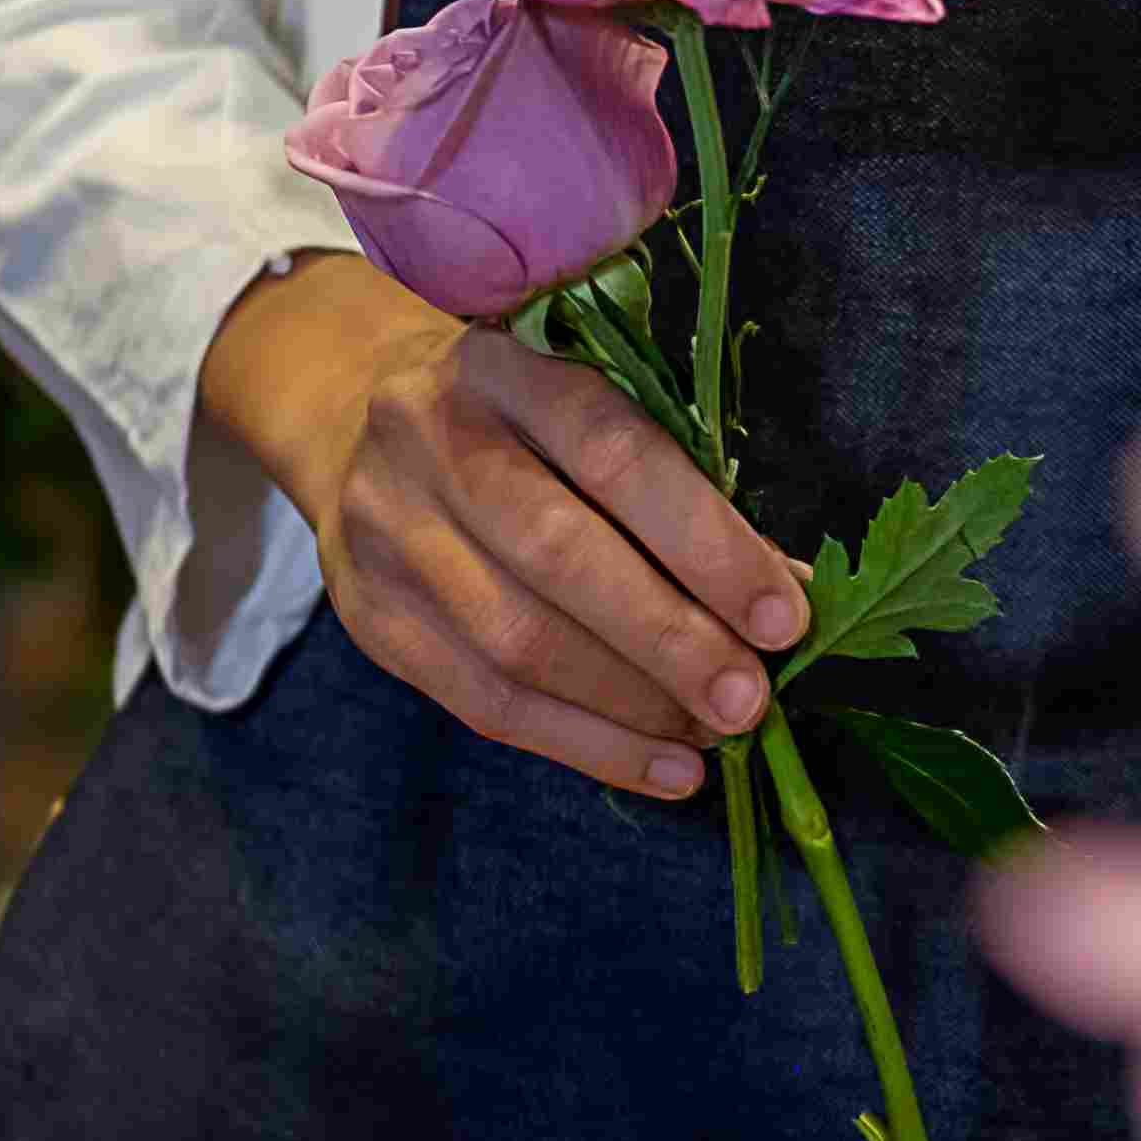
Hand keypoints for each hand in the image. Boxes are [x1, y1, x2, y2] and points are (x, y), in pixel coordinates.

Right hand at [201, 252, 805, 797]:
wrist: (352, 421)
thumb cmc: (518, 425)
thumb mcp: (587, 419)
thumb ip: (681, 496)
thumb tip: (787, 596)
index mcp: (503, 370)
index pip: (611, 455)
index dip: (704, 542)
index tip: (781, 616)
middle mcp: (431, 440)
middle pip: (556, 554)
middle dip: (669, 639)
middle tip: (750, 700)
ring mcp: (388, 530)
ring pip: (517, 642)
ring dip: (633, 705)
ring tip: (715, 735)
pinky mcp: (373, 616)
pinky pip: (487, 704)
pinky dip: (589, 747)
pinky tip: (667, 770)